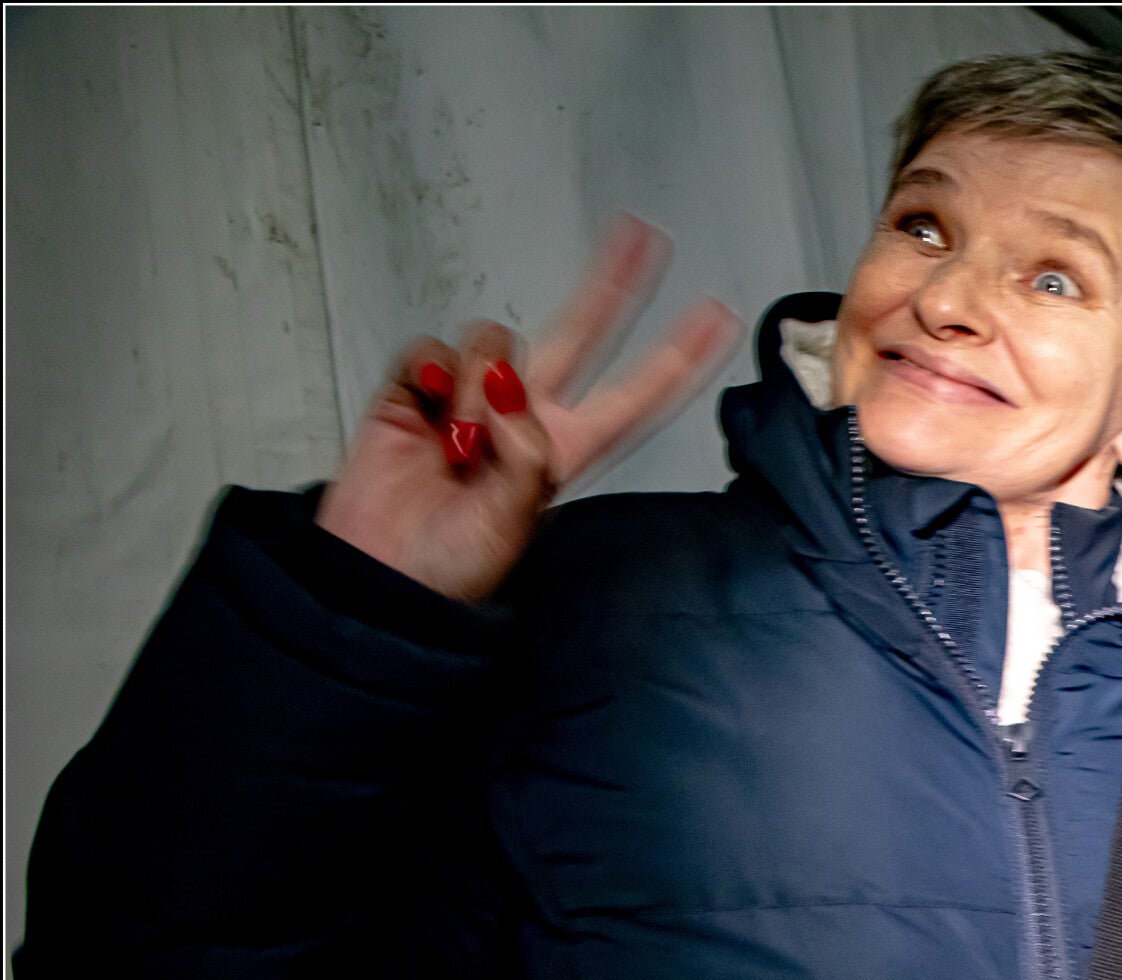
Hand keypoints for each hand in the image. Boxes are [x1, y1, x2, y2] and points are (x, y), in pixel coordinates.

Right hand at [316, 217, 741, 601]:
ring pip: (494, 339)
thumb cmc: (450, 568)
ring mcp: (470, 399)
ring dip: (477, 383)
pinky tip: (422, 413)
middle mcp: (525, 418)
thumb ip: (525, 453)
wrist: (377, 575)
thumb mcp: (512, 521)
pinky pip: (432, 350)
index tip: (718, 319)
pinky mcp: (416, 391)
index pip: (634, 398)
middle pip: (581, 337)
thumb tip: (507, 391)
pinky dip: (429, 375)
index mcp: (566, 452)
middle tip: (645, 235)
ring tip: (457, 447)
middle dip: (612, 287)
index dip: (675, 359)